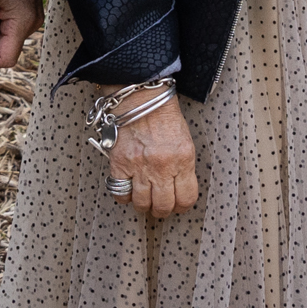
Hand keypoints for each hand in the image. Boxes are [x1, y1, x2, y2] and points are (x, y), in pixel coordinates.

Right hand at [103, 85, 196, 217]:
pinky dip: (123, 195)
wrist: (140, 97)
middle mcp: (162, 166)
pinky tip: (127, 189)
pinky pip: (120, 192)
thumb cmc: (163, 115)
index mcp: (183, 159)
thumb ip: (182, 166)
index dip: (182, 207)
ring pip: (142, 204)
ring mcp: (139, 166)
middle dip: (162, 210)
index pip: (186, 198)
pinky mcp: (119, 163)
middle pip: (163, 206)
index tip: (178, 206)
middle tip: (160, 207)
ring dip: (143, 205)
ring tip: (143, 200)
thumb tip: (178, 188)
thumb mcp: (184, 141)